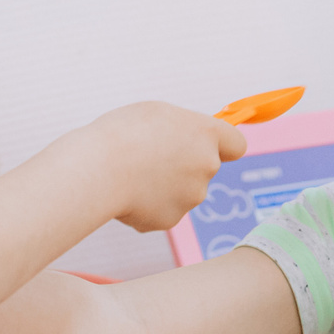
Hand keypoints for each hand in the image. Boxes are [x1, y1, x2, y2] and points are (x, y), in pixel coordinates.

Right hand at [80, 103, 245, 233]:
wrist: (97, 170)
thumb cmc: (121, 134)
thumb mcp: (156, 113)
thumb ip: (182, 128)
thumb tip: (187, 142)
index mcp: (206, 134)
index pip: (236, 145)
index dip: (222, 146)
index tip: (207, 145)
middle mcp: (206, 166)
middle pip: (204, 167)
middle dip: (183, 164)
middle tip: (150, 156)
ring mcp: (191, 197)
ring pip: (182, 191)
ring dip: (164, 185)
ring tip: (132, 173)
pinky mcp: (171, 220)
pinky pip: (162, 210)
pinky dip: (147, 204)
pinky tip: (126, 192)